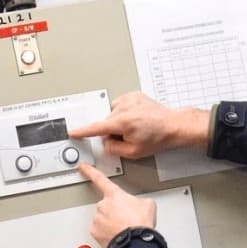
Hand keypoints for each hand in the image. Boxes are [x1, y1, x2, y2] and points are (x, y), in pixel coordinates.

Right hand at [69, 91, 210, 158]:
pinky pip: (121, 106)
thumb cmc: (158, 137)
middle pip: (106, 123)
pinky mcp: (134, 95)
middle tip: (129, 136)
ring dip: (119, 122)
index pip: (96, 128)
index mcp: (122, 122)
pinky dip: (125, 113)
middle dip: (113, 131)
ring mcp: (129, 99)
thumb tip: (106, 143)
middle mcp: (124, 108)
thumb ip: (113, 149)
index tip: (73, 132)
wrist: (173, 125)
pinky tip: (135, 119)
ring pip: (113, 114)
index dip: (83, 131)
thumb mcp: (133, 152)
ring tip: (135, 127)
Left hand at [78, 163, 155, 247]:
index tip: (83, 167)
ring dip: (111, 223)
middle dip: (115, 211)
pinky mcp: (95, 232)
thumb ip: (139, 201)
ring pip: (103, 219)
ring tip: (124, 229)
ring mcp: (97, 219)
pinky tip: (118, 235)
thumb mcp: (147, 204)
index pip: (100, 179)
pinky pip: (100, 231)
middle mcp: (103, 205)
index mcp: (114, 195)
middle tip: (126, 219)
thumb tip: (140, 205)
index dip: (90, 171)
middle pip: (106, 206)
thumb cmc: (140, 224)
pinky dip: (107, 233)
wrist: (135, 243)